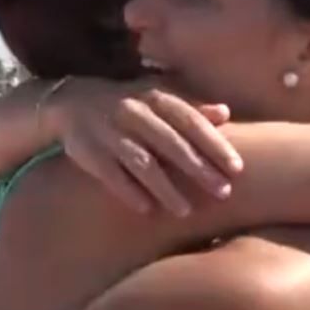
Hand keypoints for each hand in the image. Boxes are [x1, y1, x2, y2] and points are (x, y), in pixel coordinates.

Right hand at [43, 78, 242, 215]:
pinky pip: (111, 174)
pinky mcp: (88, 151)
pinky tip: (148, 210)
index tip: (237, 168)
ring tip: (186, 211)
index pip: (190, 121)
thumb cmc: (129, 103)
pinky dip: (129, 192)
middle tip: (222, 193)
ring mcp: (109, 132)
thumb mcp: (157, 98)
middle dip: (198, 169)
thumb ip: (191, 107)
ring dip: (165, 188)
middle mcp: (133, 112)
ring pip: (141, 163)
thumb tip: (225, 113)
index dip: (214, 144)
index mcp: (154, 98)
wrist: (72, 102)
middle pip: (170, 143)